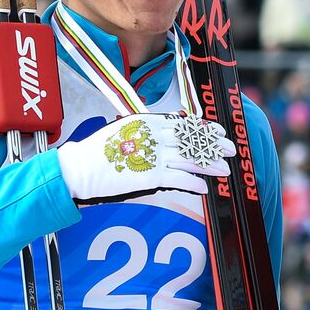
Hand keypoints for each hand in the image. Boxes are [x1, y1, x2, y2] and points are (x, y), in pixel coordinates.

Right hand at [56, 113, 234, 205]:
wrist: (79, 169)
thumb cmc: (99, 152)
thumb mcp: (125, 131)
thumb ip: (147, 132)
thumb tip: (167, 133)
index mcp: (148, 121)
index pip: (184, 124)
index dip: (204, 129)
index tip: (219, 132)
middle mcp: (154, 135)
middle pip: (191, 139)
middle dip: (214, 145)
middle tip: (231, 149)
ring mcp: (153, 155)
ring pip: (189, 158)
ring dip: (210, 165)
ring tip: (225, 170)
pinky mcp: (149, 175)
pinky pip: (178, 179)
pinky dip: (193, 183)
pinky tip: (204, 187)